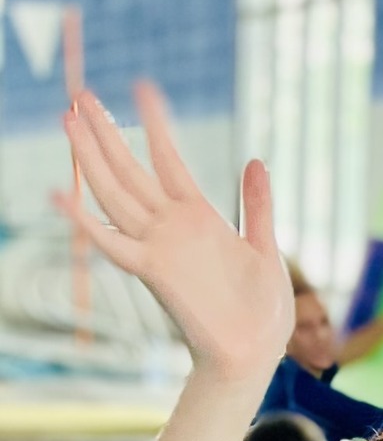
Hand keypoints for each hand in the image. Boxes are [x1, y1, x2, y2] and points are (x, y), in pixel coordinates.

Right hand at [56, 85, 291, 388]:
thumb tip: (254, 160)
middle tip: (80, 95)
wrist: (256, 353)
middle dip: (106, 132)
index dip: (155, 124)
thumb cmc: (262, 311)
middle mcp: (173, 228)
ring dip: (91, 158)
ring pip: (115, 193)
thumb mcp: (265, 248)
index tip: (141, 87)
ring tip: (68, 120)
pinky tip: (59, 193)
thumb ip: (257, 206)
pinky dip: (85, 220)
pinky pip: (112, 242)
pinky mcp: (154, 272)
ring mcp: (160, 247)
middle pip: (130, 170)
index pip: (169, 159)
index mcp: (201, 218)